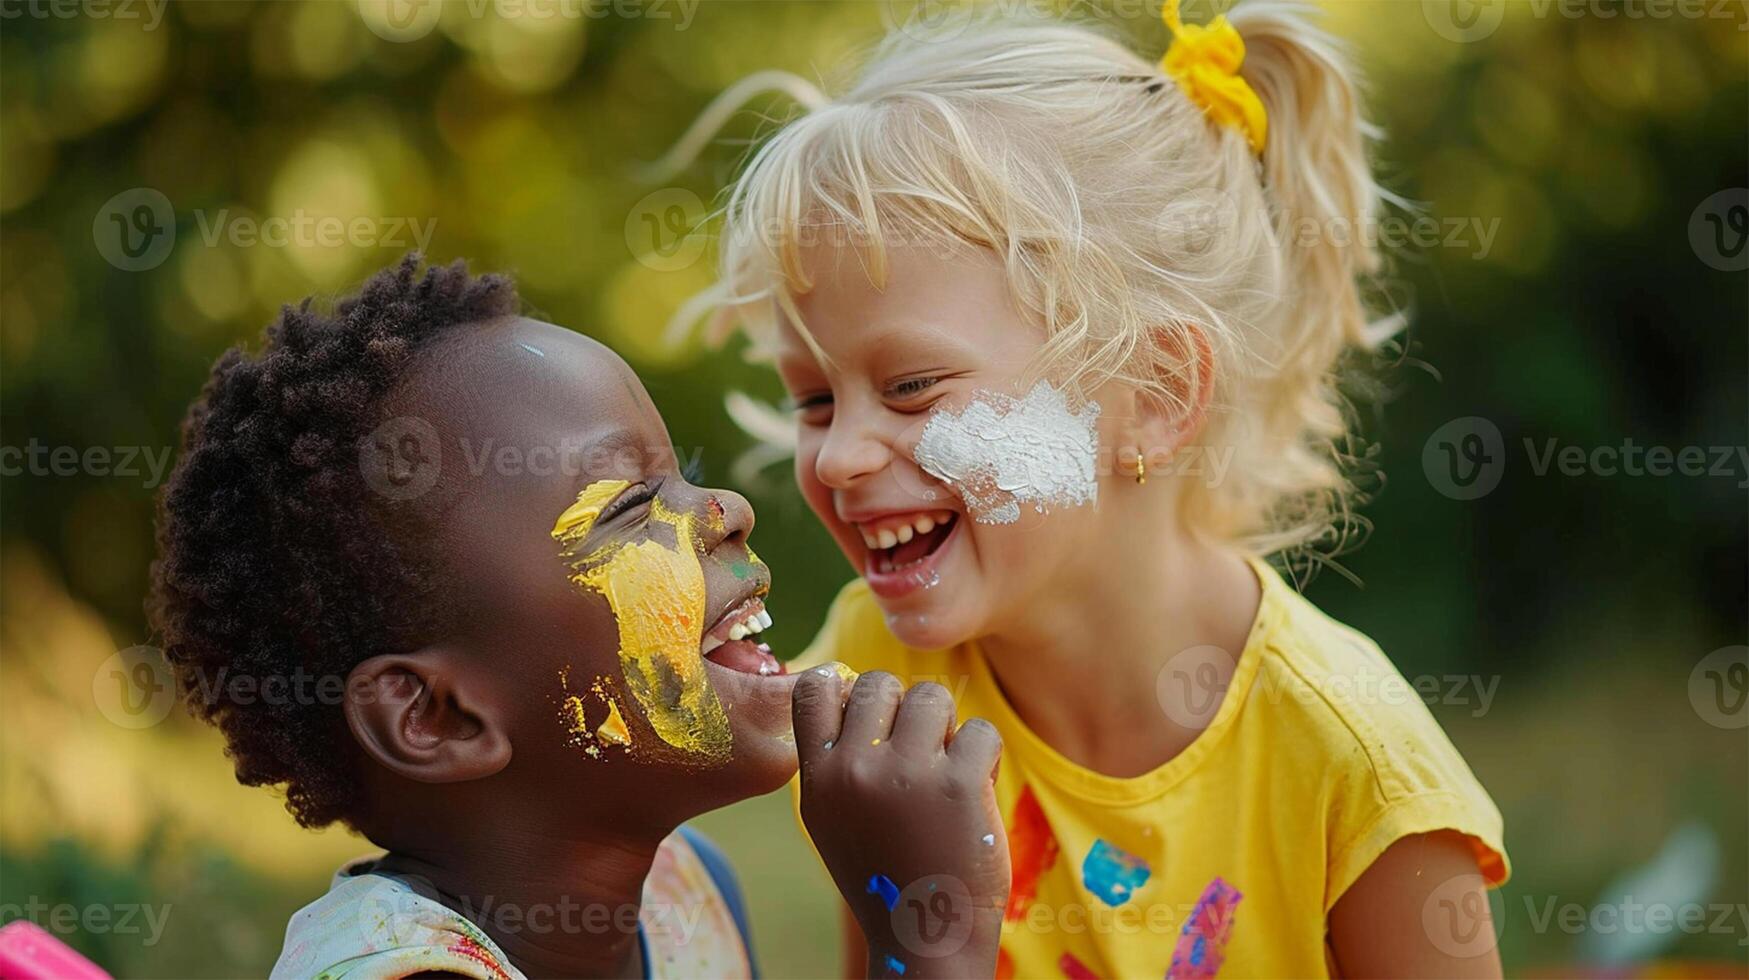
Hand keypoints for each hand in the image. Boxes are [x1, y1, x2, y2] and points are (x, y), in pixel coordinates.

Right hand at [792, 668, 1009, 978]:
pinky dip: (985, 755)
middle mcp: (856, 770)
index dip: (846, 688)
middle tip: (918, 751)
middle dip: (904, 708)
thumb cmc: (885, 873)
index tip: (871, 715)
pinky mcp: (961, 784)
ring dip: (946, 727)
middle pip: (880, 683)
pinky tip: (974, 790)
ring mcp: (908, 774)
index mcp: (819, 778)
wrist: (927, 936)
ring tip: (946, 771)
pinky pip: (981, 730)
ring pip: (932, 697)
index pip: (815, 689)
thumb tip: (847, 685)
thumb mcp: (833, 817)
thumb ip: (834, 758)